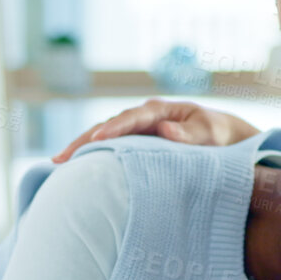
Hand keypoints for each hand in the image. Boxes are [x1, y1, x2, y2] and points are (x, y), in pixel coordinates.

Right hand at [51, 99, 260, 162]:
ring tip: (58, 164)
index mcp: (159, 110)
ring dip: (82, 148)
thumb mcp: (210, 134)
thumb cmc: (218, 135)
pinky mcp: (136, 142)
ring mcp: (137, 129)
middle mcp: (143, 117)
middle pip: (108, 126)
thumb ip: (191, 134)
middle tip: (60, 158)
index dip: (113, 129)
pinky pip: (111, 147)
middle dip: (84, 140)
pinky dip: (94, 155)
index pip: (130, 118)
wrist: (222, 137)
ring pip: (104, 136)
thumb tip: (165, 130)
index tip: (97, 141)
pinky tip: (76, 168)